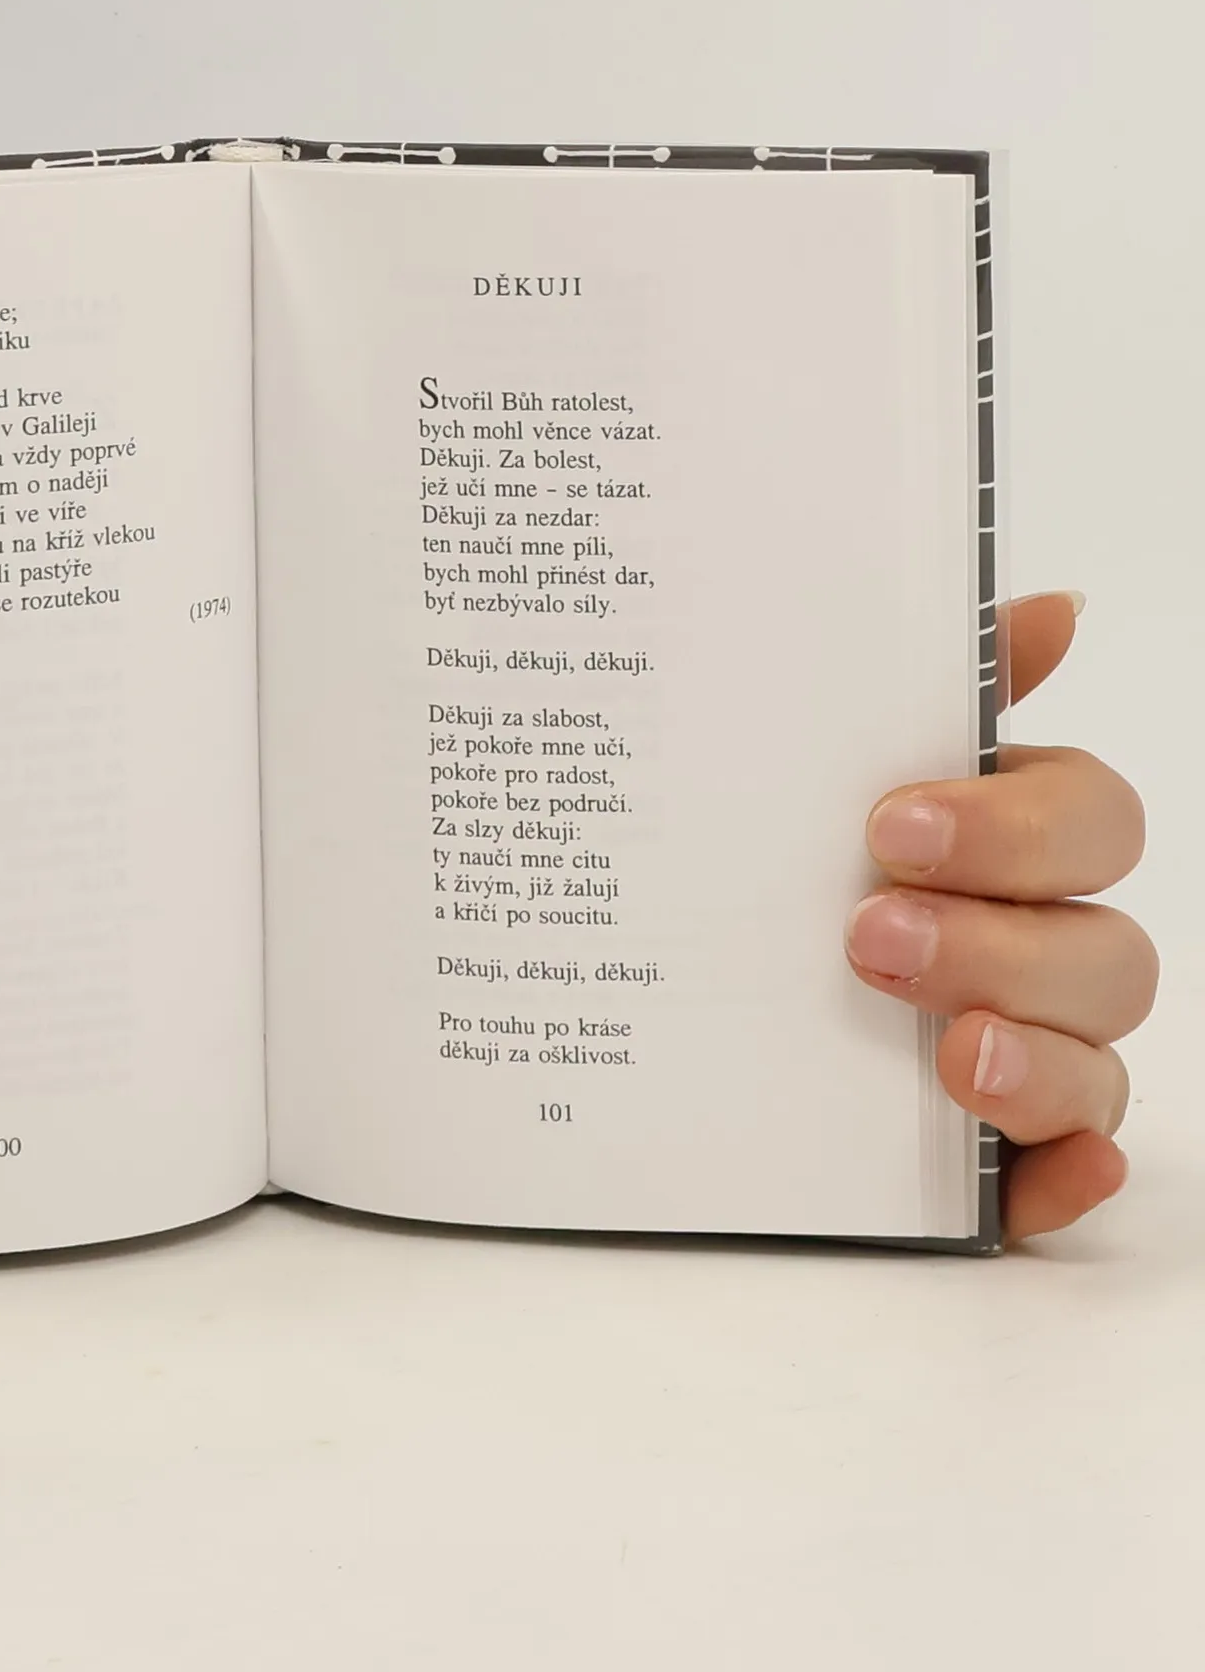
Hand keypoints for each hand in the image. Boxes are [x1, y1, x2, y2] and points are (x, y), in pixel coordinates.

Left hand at [847, 593, 1154, 1240]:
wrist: (675, 971)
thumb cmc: (784, 847)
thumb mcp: (822, 760)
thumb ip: (931, 686)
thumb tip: (1051, 608)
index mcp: (1012, 841)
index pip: (1093, 822)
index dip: (1014, 828)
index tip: (891, 828)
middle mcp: (1037, 943)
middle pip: (1107, 951)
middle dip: (999, 944)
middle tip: (869, 939)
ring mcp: (1027, 1048)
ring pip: (1099, 1060)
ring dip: (1036, 1058)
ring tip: (945, 1055)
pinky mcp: (994, 1148)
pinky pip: (1065, 1168)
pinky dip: (1063, 1174)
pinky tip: (1036, 1173)